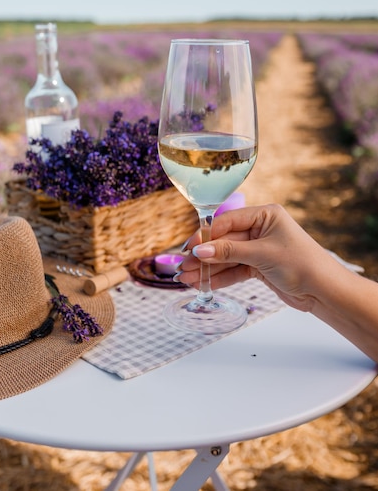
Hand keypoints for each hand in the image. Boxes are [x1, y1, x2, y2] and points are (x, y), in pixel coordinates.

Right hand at [177, 204, 343, 312]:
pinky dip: (220, 277)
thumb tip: (199, 251)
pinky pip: (234, 269)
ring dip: (208, 269)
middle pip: (224, 241)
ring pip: (227, 257)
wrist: (325, 291)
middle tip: (183, 267)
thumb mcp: (262, 254)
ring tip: (186, 279)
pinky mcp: (259, 267)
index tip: (190, 249)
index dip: (206, 236)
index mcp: (265, 215)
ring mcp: (259, 248)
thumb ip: (229, 252)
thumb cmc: (302, 264)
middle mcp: (261, 229)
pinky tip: (203, 284)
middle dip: (204, 255)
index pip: (227, 221)